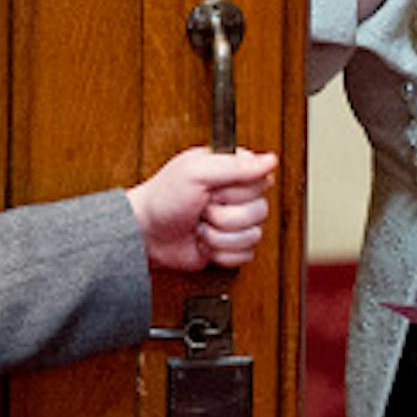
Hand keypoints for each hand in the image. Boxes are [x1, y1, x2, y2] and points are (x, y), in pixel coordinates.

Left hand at [126, 147, 277, 270]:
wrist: (145, 235)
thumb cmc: (164, 198)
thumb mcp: (196, 171)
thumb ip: (236, 166)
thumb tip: (270, 160)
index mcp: (232, 171)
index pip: (262, 181)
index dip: (237, 191)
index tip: (215, 190)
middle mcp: (238, 196)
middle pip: (260, 211)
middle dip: (225, 216)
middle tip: (203, 209)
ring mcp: (235, 223)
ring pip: (253, 236)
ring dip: (219, 236)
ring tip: (200, 226)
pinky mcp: (231, 246)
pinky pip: (245, 255)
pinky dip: (220, 253)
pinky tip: (203, 243)